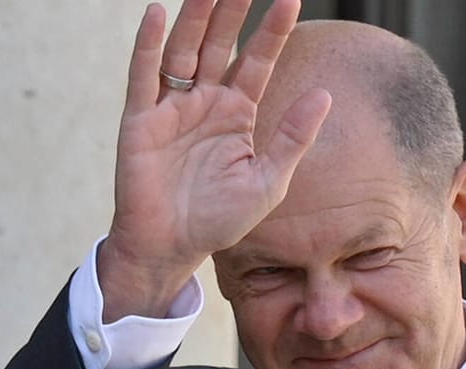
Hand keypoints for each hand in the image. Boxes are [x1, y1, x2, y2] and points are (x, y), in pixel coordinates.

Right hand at [98, 0, 331, 319]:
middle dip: (232, 10)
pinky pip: (143, 76)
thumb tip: (325, 94)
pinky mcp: (140, 119)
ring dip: (194, 17)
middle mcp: (205, 101)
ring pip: (184, 50)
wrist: (172, 248)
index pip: (258, 62)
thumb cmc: (220, 219)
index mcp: (237, 113)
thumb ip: (293, 137)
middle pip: (221, 45)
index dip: (272, 32)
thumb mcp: (268, 181)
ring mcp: (172, 107)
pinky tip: (154, 14)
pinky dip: (147, 45)